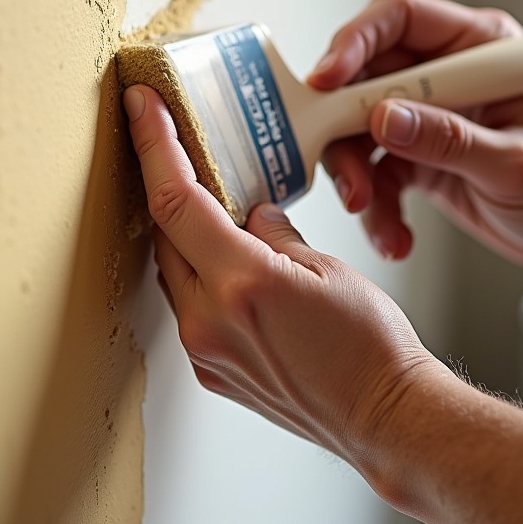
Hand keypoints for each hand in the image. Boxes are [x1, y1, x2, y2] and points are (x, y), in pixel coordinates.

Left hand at [122, 83, 442, 481]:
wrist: (383, 419)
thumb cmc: (370, 346)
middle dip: (169, 186)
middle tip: (180, 148)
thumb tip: (250, 215)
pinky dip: (199, 274)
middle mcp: (209, 320)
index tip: (139, 105)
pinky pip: (188, 306)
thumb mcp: (327, 267)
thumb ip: (275, 233)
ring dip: (185, 235)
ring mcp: (205, 352)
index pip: (176, 199)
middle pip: (165, 233)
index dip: (154, 144)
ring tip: (213, 207)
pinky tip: (227, 262)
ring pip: (174, 271)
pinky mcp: (211, 371)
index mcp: (241, 283)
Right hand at [307, 0, 522, 265]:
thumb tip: (383, 119)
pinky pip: (372, 171)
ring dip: (355, 176)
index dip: (354, 41)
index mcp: (476, 48)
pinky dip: (376, 208)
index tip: (326, 81)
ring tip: (372, 213)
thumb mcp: (516, 164)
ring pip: (356, 130)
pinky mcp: (414, 152)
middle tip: (348, 178)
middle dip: (343, 130)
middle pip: (362, 78)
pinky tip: (395, 237)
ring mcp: (425, 113)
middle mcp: (443, 74)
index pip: (398, 19)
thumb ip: (450, 140)